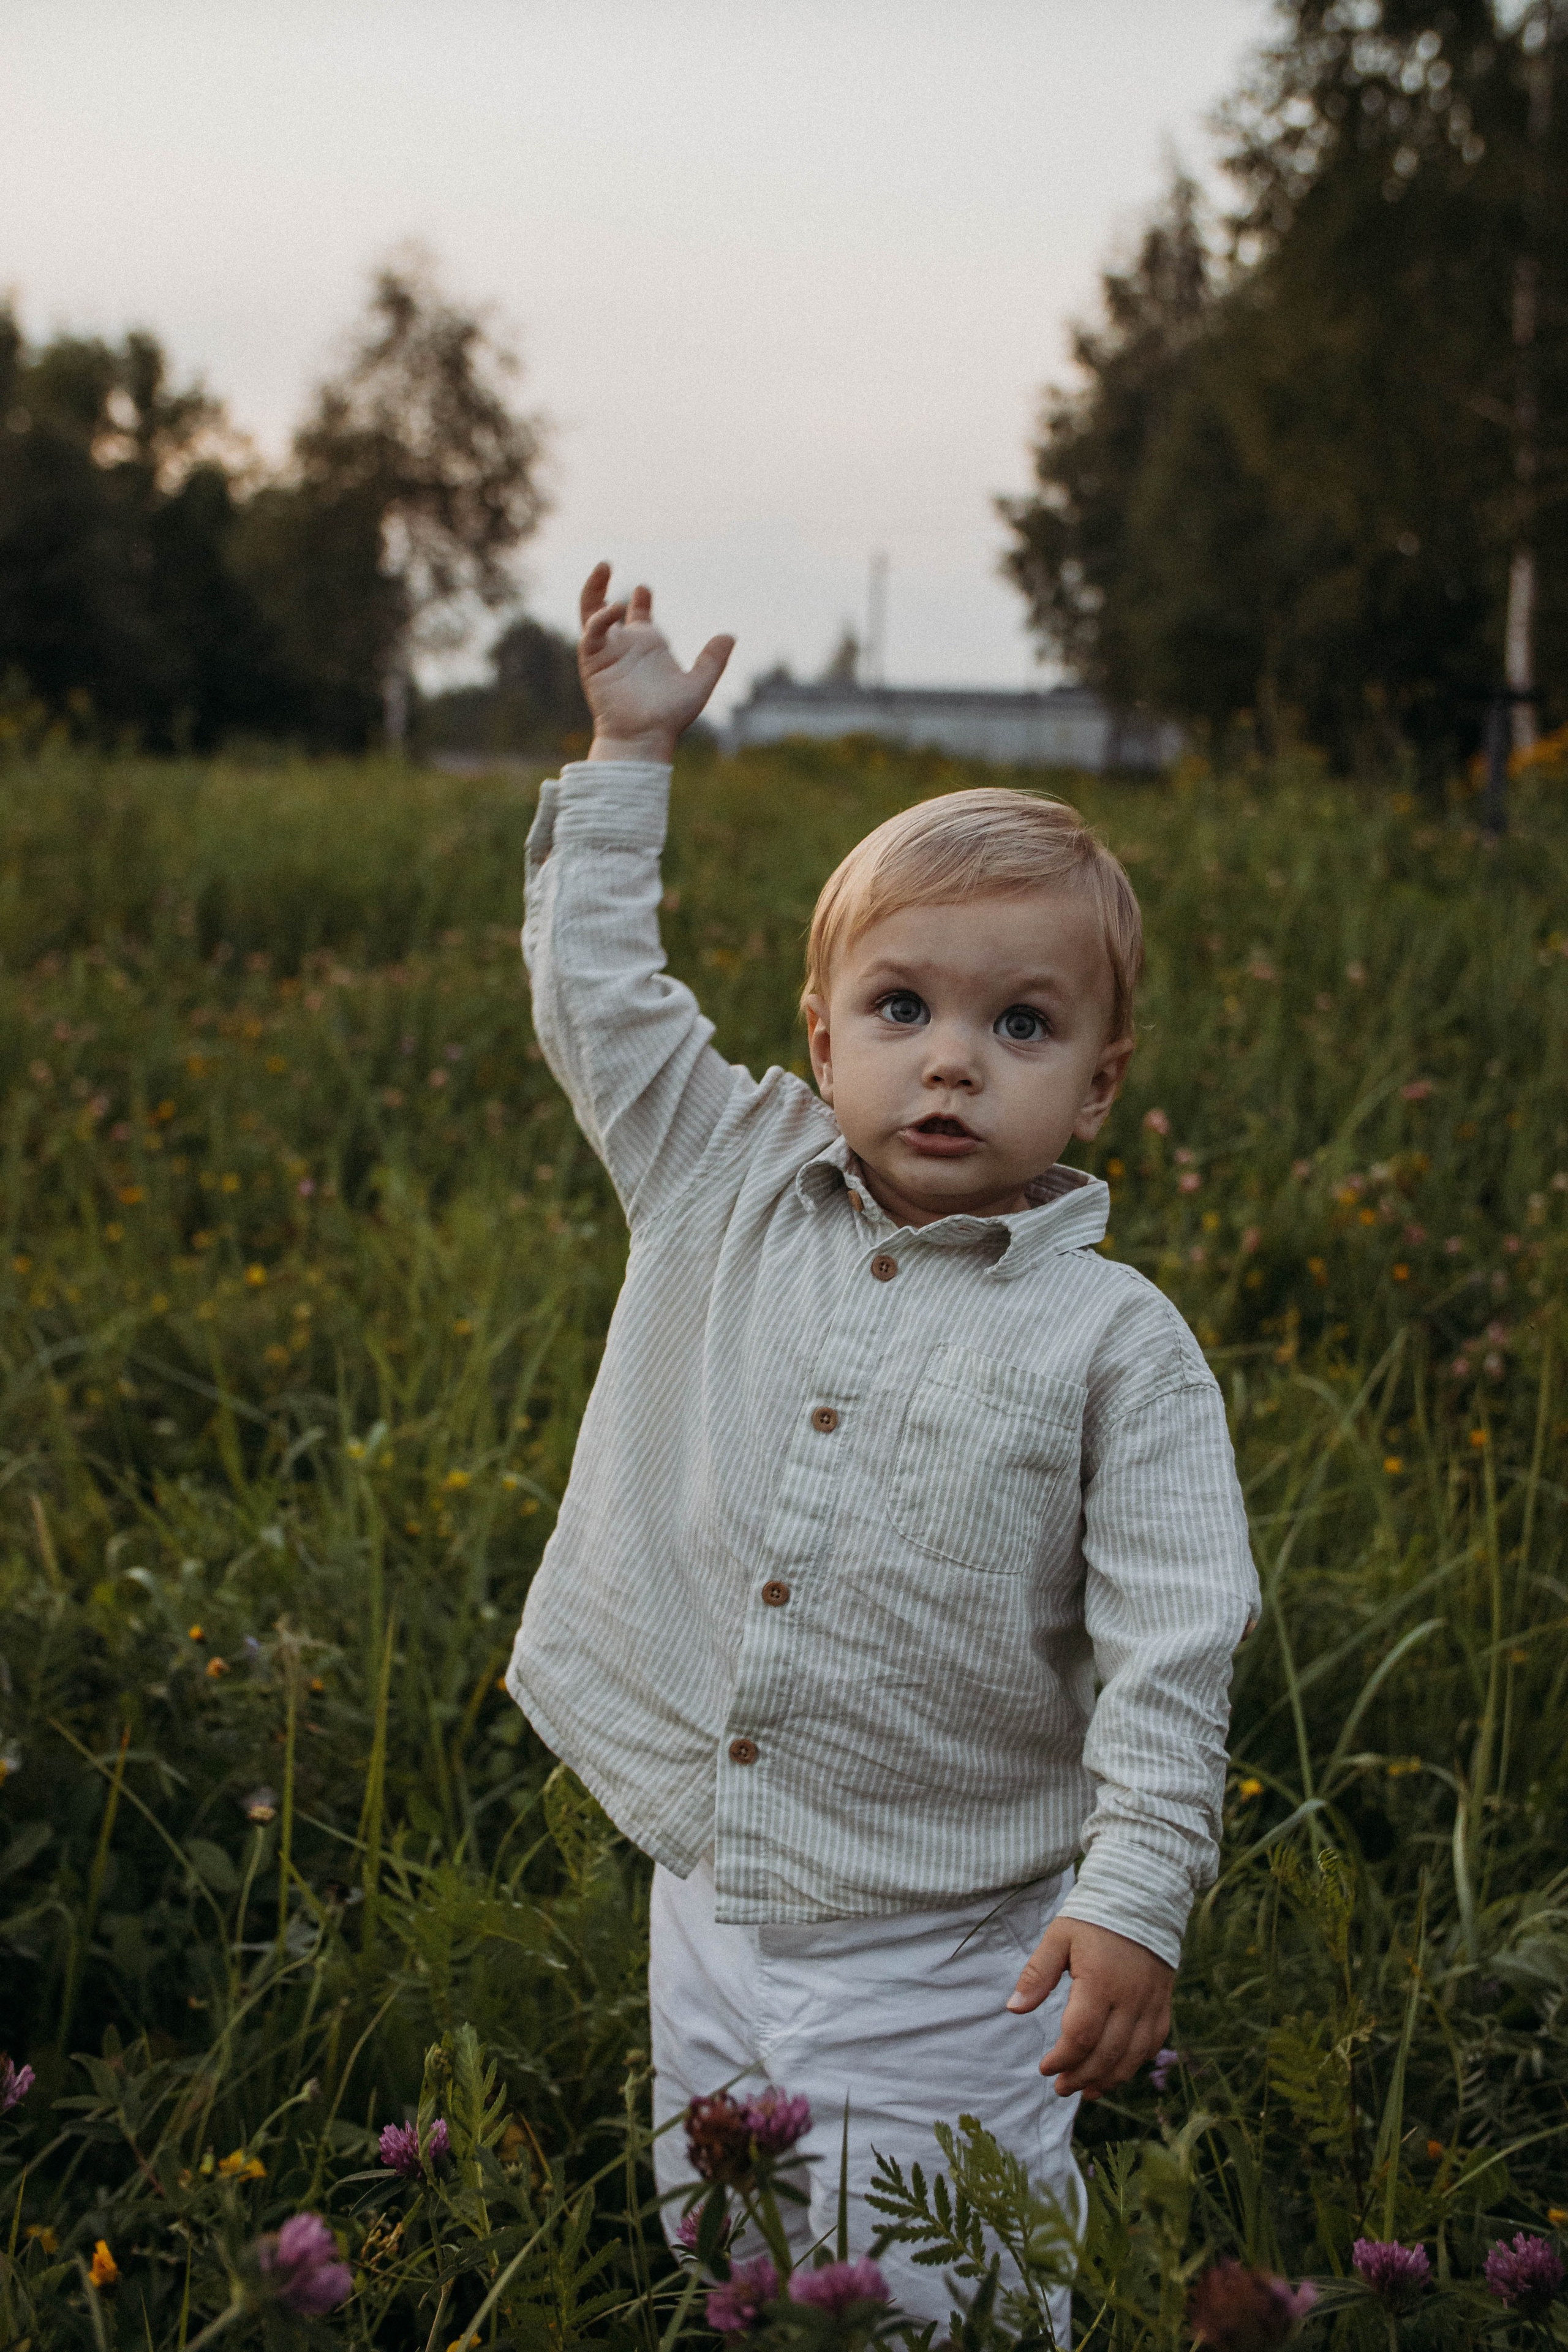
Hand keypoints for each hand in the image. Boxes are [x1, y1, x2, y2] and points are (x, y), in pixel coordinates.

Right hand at [578, 564, 733, 762]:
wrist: (644, 738)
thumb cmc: (669, 718)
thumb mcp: (698, 685)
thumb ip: (712, 660)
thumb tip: (730, 635)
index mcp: (648, 647)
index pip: (639, 616)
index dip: (640, 600)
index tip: (643, 588)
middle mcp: (625, 646)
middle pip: (607, 609)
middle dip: (604, 586)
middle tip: (606, 564)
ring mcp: (607, 652)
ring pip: (591, 613)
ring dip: (593, 590)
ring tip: (603, 567)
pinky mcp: (593, 661)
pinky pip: (591, 633)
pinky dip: (600, 618)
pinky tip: (615, 610)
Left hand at [1007, 1915, 1173, 2099]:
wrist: (1142, 1897)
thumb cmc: (1093, 1917)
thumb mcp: (1059, 1937)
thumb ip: (1037, 1974)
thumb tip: (1013, 2009)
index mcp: (1100, 1981)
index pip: (1080, 2036)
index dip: (1062, 2059)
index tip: (1044, 2068)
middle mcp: (1130, 1998)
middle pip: (1107, 2054)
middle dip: (1081, 2077)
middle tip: (1060, 2087)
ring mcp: (1151, 2003)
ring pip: (1132, 2056)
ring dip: (1107, 2080)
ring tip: (1084, 2090)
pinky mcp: (1163, 2003)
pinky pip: (1153, 2044)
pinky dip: (1134, 2064)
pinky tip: (1115, 2072)